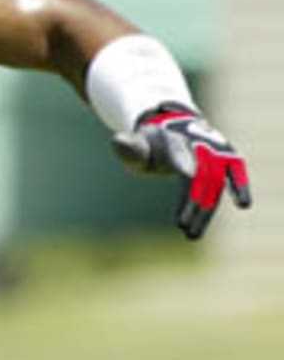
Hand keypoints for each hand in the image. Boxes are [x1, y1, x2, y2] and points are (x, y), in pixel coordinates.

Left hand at [111, 103, 250, 239]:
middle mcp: (196, 143)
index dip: (183, 162)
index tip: (187, 174)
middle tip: (182, 227)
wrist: (174, 124)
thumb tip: (117, 140)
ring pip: (214, 181)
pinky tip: (243, 203)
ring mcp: (214, 149)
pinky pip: (235, 172)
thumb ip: (130, 149)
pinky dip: (240, 185)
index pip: (178, 153)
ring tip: (193, 234)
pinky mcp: (226, 156)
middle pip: (198, 175)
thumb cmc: (152, 142)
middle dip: (192, 202)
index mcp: (171, 139)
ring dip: (206, 208)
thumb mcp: (137, 145)